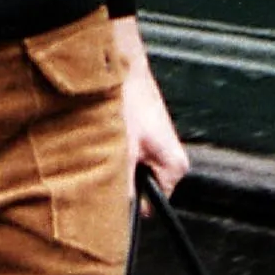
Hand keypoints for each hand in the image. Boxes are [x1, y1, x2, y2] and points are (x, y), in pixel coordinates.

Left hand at [114, 16, 189, 201]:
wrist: (121, 64)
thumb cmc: (128, 100)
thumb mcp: (122, 150)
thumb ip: (122, 184)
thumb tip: (114, 210)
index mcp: (174, 168)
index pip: (152, 206)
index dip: (126, 206)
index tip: (106, 201)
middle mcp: (170, 160)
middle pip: (139, 188)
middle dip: (118, 183)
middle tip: (100, 169)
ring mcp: (157, 147)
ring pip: (129, 171)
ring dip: (113, 165)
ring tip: (102, 146)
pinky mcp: (143, 136)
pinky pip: (126, 155)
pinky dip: (112, 150)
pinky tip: (103, 136)